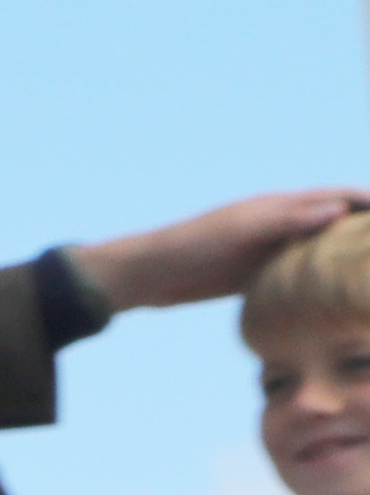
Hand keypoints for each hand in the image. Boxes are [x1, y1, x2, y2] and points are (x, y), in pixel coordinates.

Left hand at [67, 189, 363, 316]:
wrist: (147, 276)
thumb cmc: (190, 246)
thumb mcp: (239, 231)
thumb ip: (287, 220)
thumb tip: (339, 209)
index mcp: (279, 206)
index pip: (337, 197)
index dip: (368, 201)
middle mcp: (280, 224)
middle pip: (334, 222)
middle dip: (364, 230)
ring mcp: (270, 250)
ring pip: (319, 250)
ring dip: (345, 256)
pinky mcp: (258, 276)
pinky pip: (298, 275)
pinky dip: (320, 280)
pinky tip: (338, 297)